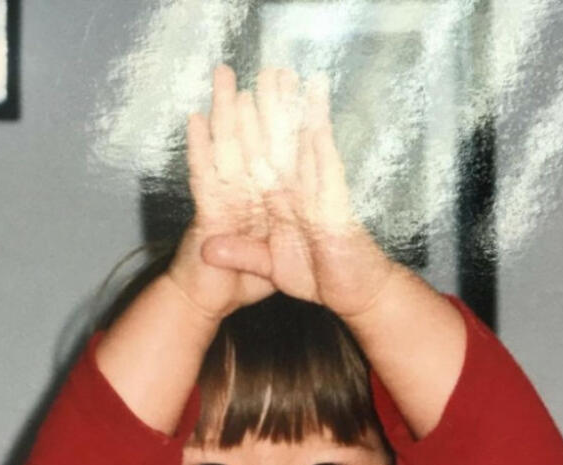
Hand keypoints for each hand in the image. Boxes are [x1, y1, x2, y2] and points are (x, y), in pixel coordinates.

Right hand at [166, 65, 275, 320]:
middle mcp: (241, 195)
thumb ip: (280, 236)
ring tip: (225, 77)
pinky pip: (202, 180)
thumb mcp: (271, 260)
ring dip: (223, 113)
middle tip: (266, 68)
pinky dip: (198, 152)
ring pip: (225, 150)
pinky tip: (196, 121)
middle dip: (258, 106)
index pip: (277, 157)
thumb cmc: (236, 285)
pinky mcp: (207, 218)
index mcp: (262, 203)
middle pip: (252, 143)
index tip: (294, 87)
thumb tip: (299, 220)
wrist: (202, 305)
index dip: (285, 125)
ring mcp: (221, 202)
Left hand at [197, 67, 396, 321]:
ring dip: (300, 113)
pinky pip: (329, 171)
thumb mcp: (268, 267)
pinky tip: (317, 118)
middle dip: (274, 109)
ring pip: (307, 147)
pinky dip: (323, 145)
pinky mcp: (337, 208)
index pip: (260, 162)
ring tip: (293, 78)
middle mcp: (300, 192)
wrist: (354, 296)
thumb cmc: (318, 276)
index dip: (248, 132)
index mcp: (281, 202)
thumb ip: (241, 254)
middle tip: (267, 71)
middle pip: (283, 144)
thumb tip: (208, 248)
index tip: (234, 99)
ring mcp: (320, 195)